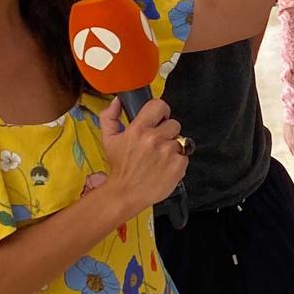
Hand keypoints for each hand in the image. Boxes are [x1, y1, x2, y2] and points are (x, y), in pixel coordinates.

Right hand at [100, 97, 186, 212]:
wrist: (127, 192)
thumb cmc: (120, 167)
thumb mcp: (109, 139)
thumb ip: (110, 116)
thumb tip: (118, 101)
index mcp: (139, 130)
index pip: (159, 105)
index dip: (161, 112)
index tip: (158, 119)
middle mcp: (155, 139)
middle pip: (174, 123)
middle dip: (167, 132)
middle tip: (156, 143)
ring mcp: (169, 152)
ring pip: (180, 140)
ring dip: (172, 146)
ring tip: (159, 157)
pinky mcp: (179, 165)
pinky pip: (184, 155)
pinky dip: (177, 160)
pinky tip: (165, 166)